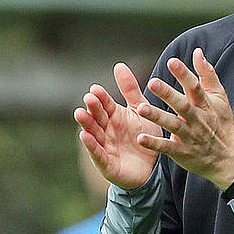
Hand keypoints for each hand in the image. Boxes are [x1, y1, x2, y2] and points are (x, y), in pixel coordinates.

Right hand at [74, 62, 161, 189]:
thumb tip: (119, 65)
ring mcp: (104, 146)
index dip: (100, 98)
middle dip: (92, 108)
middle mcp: (106, 129)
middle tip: (89, 98)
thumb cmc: (144, 137)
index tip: (96, 89)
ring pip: (93, 133)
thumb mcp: (140, 112)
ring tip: (80, 114)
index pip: (105, 104)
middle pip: (97, 117)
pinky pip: (97, 154)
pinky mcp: (106, 164)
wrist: (153, 168)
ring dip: (86, 124)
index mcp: (113, 116)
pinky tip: (85, 136)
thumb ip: (130, 90)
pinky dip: (91, 145)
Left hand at [133, 48, 233, 188]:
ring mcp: (190, 136)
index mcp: (205, 104)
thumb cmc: (220, 123)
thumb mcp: (219, 97)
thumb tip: (198, 52)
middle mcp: (197, 119)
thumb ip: (207, 74)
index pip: (195, 87)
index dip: (184, 74)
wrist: (228, 157)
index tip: (172, 62)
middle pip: (182, 105)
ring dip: (157, 117)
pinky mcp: (182, 152)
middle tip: (153, 82)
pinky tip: (140, 138)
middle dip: (168, 94)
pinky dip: (155, 144)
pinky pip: (167, 148)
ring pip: (173, 125)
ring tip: (141, 108)